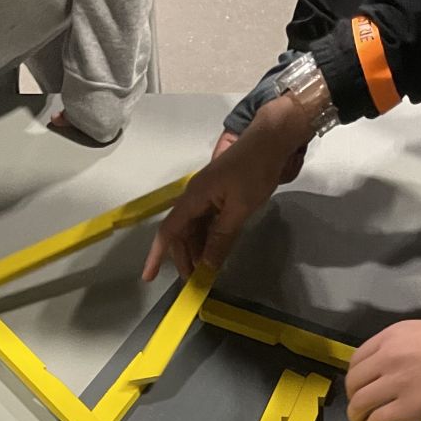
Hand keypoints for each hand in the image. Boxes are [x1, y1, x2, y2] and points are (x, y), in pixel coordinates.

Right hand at [144, 96, 311, 279]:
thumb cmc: (254, 171)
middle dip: (183, 257)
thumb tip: (207, 265)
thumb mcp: (239, 209)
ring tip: (205, 270)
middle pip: (180, 233)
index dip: (157, 256)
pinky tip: (214, 251)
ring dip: (197, 250)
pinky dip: (208, 239)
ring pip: (194, 229)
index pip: (168, 231)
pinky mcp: (217, 195)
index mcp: (193, 198)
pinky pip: (206, 222)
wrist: (271, 140)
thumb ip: (221, 238)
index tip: (149, 277)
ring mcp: (206, 195)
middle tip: (194, 280)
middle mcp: (194, 197)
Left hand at [346, 319, 420, 420]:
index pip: (358, 359)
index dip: (354, 376)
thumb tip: (393, 366)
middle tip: (357, 406)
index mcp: (392, 336)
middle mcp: (388, 358)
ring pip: (361, 403)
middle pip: (354, 382)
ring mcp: (396, 383)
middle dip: (352, 397)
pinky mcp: (406, 407)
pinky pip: (377, 420)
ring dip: (357, 415)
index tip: (357, 385)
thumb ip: (403, 347)